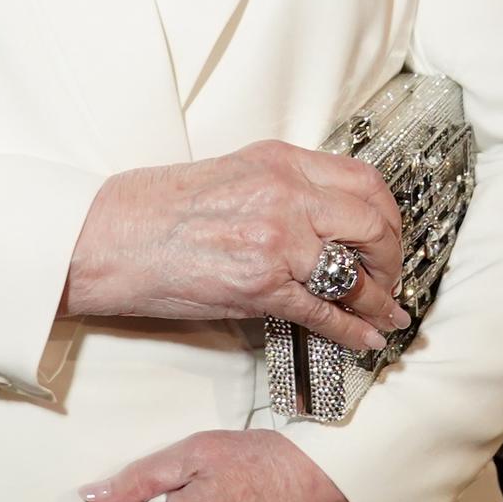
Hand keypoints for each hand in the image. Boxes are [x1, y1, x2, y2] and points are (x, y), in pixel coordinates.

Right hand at [65, 141, 407, 356]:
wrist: (110, 237)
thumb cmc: (161, 208)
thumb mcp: (235, 174)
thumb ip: (285, 187)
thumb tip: (327, 218)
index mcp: (281, 161)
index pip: (364, 180)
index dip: (388, 214)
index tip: (390, 235)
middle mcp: (286, 194)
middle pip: (372, 222)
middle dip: (392, 257)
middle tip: (392, 278)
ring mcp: (276, 239)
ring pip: (356, 271)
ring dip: (380, 299)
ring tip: (388, 316)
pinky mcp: (260, 285)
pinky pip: (324, 311)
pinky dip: (353, 331)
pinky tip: (365, 340)